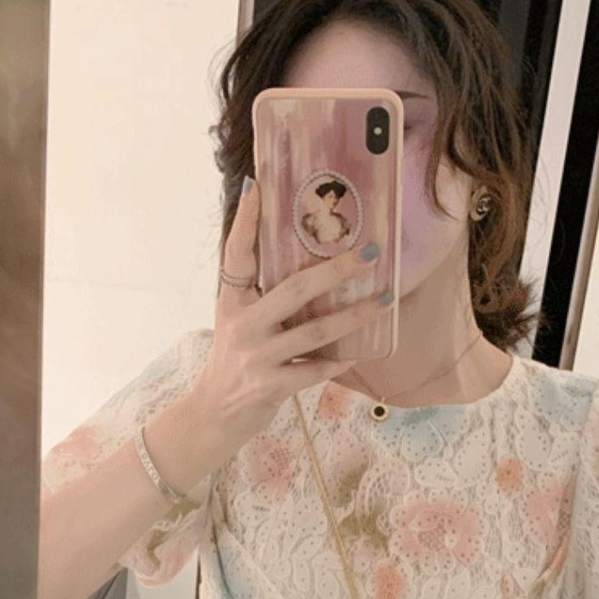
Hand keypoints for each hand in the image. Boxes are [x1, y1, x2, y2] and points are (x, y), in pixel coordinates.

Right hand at [187, 177, 391, 468]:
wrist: (214, 413)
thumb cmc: (235, 360)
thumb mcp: (238, 320)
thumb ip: (261, 294)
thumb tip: (307, 263)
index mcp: (232, 301)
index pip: (237, 253)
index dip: (246, 220)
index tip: (257, 185)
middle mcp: (243, 324)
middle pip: (295, 289)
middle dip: (336, 270)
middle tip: (370, 252)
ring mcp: (258, 356)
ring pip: (316, 332)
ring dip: (354, 316)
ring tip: (383, 301)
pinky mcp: (271, 386)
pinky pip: (314, 370)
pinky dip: (337, 363)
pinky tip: (356, 355)